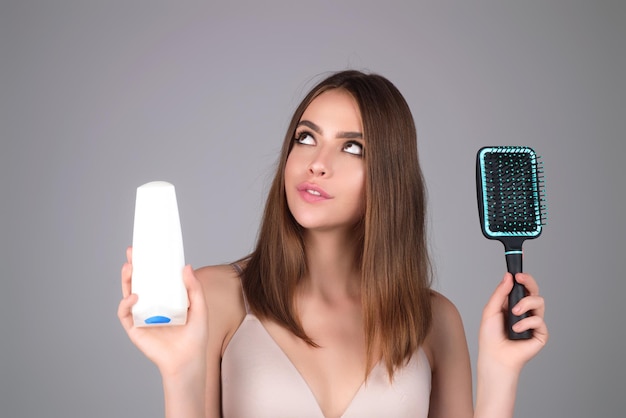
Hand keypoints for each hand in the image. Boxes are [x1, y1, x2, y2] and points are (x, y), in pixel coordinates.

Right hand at [117, 247, 208, 378]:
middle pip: (138, 282)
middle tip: (132, 252)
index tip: (147, 248)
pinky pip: (125, 313)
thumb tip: (186, 266)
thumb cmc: (195, 336)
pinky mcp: (134, 329)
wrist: (187, 360)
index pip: (155, 278)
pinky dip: (126, 303)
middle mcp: (152, 306)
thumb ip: (194, 288)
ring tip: (129, 268)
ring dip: (126, 280)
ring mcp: (141, 316)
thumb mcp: (199, 307)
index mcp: (166, 299)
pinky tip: (135, 296)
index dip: (150, 263)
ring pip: (128, 294)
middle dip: (133, 266)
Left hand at [478, 272, 548, 374]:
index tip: (518, 272)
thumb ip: (500, 293)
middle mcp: (525, 312)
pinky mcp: (540, 334)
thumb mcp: (491, 310)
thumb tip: (508, 276)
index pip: (522, 288)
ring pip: (539, 302)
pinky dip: (526, 323)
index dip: (523, 278)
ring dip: (526, 303)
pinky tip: (516, 330)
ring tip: (514, 312)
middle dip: (529, 282)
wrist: (495, 356)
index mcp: (512, 304)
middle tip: (521, 279)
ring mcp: (533, 322)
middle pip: (534, 291)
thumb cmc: (491, 336)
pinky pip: (539, 320)